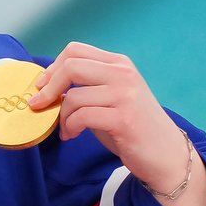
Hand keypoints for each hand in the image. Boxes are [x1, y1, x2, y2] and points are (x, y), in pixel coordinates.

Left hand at [33, 40, 205, 205]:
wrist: (166, 155)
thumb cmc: (133, 128)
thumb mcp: (111, 98)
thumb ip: (87, 86)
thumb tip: (46, 85)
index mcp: (119, 64)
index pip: (75, 50)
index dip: (52, 68)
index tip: (42, 87)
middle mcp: (123, 74)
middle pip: (71, 66)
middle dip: (48, 87)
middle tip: (39, 105)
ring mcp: (125, 94)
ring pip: (73, 96)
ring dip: (61, 117)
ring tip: (66, 129)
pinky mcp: (124, 118)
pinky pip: (81, 117)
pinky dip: (69, 128)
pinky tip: (71, 136)